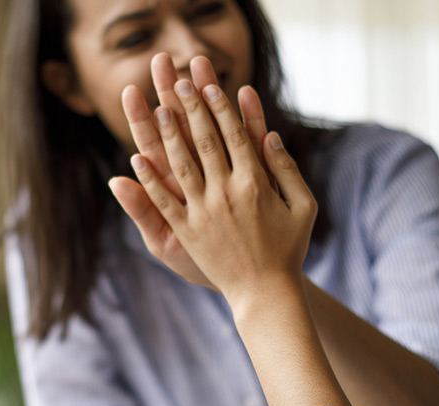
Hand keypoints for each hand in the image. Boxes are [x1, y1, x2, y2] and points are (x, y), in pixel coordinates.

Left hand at [122, 70, 316, 305]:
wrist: (266, 293)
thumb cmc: (290, 248)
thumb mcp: (303, 207)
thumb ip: (287, 170)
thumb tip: (269, 135)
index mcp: (256, 183)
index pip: (234, 135)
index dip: (221, 107)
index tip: (210, 85)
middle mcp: (226, 193)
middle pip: (204, 140)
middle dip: (190, 107)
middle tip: (178, 79)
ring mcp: (204, 212)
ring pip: (181, 164)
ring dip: (167, 134)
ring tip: (157, 107)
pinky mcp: (187, 232)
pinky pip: (164, 202)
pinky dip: (148, 181)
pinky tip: (136, 159)